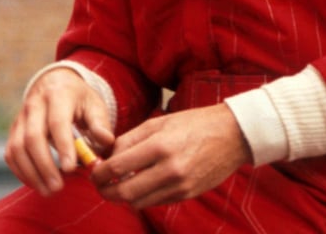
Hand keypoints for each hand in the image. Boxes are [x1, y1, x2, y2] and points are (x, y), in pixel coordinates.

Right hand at [5, 68, 113, 195]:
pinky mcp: (14, 129)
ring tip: (48, 191)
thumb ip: (100, 123)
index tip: (70, 168)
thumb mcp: (94, 104)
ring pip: (17, 147)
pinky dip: (20, 171)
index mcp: (58, 94)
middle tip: (57, 187)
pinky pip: (10, 153)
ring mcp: (21, 117)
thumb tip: (106, 141)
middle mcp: (35, 104)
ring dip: (30, 172)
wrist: (55, 83)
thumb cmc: (79, 98)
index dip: (62, 146)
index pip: (57, 122)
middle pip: (32, 136)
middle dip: (44, 165)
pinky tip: (36, 183)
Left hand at [89, 104, 248, 209]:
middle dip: (107, 192)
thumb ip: (130, 139)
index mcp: (159, 146)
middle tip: (100, 186)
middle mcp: (170, 169)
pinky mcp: (188, 195)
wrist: (232, 135)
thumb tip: (106, 156)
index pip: (118, 167)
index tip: (93, 173)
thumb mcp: (158, 123)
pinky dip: (143, 197)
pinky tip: (140, 185)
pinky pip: (156, 202)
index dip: (100, 174)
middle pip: (126, 192)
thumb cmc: (193, 123)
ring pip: (140, 201)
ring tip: (118, 186)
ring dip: (124, 197)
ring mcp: (180, 185)